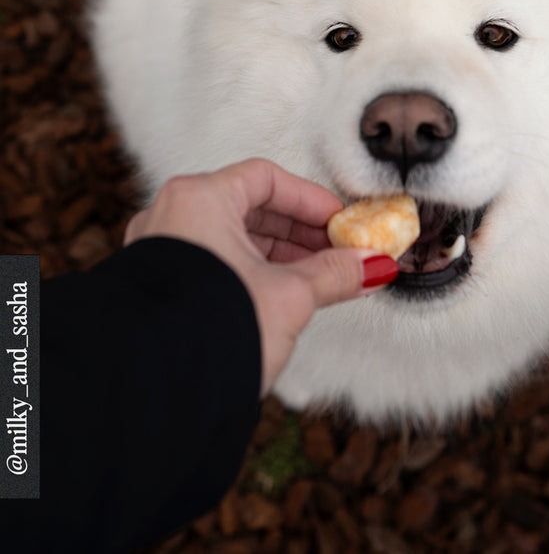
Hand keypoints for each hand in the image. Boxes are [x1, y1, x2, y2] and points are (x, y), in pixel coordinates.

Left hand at [124, 159, 397, 394]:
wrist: (155, 393)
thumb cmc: (208, 331)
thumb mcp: (289, 295)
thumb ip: (334, 274)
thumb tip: (370, 264)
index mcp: (197, 198)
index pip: (267, 179)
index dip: (310, 200)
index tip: (340, 222)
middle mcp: (171, 217)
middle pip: (250, 208)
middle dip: (300, 232)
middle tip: (337, 252)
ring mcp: (160, 253)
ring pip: (232, 239)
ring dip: (279, 256)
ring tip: (317, 279)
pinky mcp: (160, 288)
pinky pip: (214, 263)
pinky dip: (251, 272)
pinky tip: (280, 297)